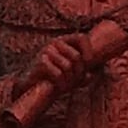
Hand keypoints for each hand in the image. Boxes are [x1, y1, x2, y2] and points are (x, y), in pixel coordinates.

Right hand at [4, 22, 124, 127]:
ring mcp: (46, 51)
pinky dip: (61, 83)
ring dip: (70, 80)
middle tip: (75, 83)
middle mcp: (54, 43)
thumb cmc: (54, 81)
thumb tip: (94, 74)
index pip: (82, 38)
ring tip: (66, 87)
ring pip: (68, 66)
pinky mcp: (40, 62)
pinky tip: (58, 87)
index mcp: (63, 41)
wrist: (32, 89)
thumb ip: (84, 73)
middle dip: (79, 73)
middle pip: (76, 56)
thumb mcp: (72, 76)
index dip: (89, 51)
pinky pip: (58, 73)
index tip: (89, 65)